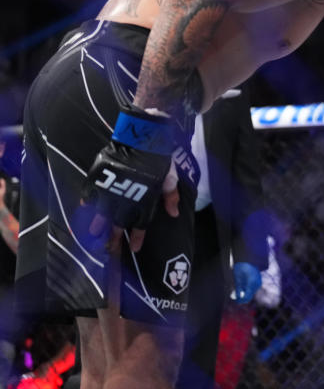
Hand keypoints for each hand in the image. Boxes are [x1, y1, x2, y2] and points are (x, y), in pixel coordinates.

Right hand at [84, 107, 176, 252]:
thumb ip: (171, 196)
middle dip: (114, 238)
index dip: (137, 237)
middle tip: (108, 249)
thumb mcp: (170, 177)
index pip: (141, 224)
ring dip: (98, 224)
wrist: (142, 138)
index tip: (133, 248)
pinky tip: (85, 208)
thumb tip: (174, 214)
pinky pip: (90, 192)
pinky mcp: (99, 178)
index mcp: (144, 201)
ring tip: (93, 235)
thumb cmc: (159, 157)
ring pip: (102, 212)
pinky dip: (87, 200)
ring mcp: (111, 189)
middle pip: (118, 223)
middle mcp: (126, 199)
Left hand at [233, 262, 261, 303]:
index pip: (247, 296)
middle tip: (236, 297)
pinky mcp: (258, 281)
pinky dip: (248, 289)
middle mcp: (257, 284)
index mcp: (251, 283)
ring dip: (245, 293)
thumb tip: (237, 297)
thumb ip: (238, 288)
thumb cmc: (241, 267)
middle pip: (250, 295)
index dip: (241, 300)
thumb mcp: (237, 278)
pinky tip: (243, 285)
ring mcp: (258, 283)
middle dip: (243, 297)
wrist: (248, 259)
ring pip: (251, 292)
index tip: (236, 301)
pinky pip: (253, 288)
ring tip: (239, 289)